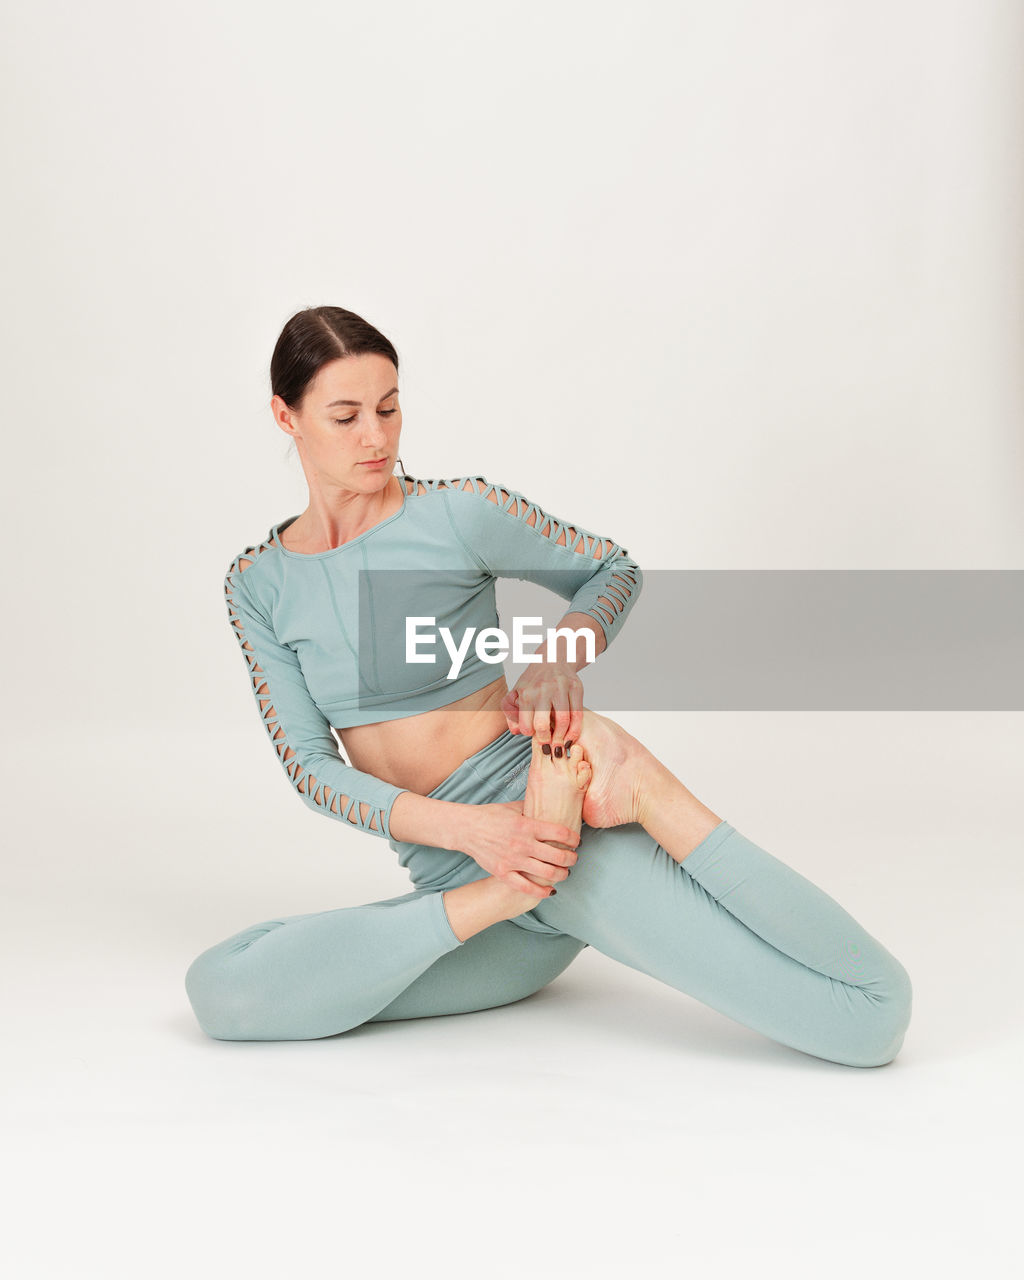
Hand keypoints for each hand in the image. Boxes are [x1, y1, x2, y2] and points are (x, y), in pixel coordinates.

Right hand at [456, 799, 579, 898]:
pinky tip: (550, 891)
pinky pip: (526, 887)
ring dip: (561, 874)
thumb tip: (551, 805)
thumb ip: (533, 808)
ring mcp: (513, 860)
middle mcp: (522, 843)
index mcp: (527, 825)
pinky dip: (541, 892)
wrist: (467, 828)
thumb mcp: (514, 807)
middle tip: (574, 858)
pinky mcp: (503, 873)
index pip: (561, 833)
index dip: (574, 839)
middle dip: (572, 858)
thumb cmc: (491, 816)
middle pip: (558, 856)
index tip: (577, 841)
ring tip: (564, 872)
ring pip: (547, 873)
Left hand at [500, 659, 583, 751]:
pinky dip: (575, 730)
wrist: (553, 658)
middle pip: (542, 724)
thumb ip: (511, 713)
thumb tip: (516, 731)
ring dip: (562, 738)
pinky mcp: (576, 688)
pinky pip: (578, 714)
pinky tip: (571, 736)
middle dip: (545, 739)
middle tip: (548, 744)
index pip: (526, 725)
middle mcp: (542, 690)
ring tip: (560, 743)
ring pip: (563, 721)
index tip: (533, 734)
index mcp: (526, 693)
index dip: (529, 734)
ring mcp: (561, 688)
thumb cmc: (533, 681)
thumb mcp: (516, 693)